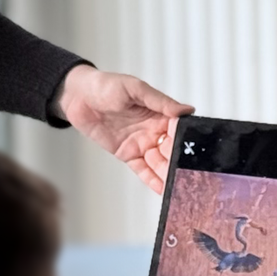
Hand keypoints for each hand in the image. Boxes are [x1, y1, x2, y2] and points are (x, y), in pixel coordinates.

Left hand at [55, 65, 192, 192]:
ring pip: (160, 163)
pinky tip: (163, 190)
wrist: (78, 97)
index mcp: (160, 113)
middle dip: (181, 163)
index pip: (180, 130)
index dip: (189, 143)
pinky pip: (143, 170)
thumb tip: (187, 110)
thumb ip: (160, 102)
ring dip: (169, 175)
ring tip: (181, 188)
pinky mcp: (127, 154)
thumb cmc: (106, 86)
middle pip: (173, 150)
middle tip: (192, 178)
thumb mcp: (135, 89)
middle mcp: (154, 130)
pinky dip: (153, 180)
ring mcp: (141, 143)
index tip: (198, 155)